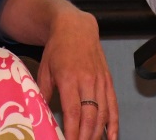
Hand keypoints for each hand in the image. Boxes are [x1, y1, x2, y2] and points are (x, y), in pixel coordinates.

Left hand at [35, 8, 117, 139]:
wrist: (76, 27)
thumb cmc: (58, 48)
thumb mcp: (44, 69)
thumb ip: (43, 93)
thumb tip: (41, 114)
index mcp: (69, 78)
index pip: (73, 111)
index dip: (72, 131)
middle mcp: (88, 80)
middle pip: (90, 116)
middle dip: (85, 137)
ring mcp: (100, 81)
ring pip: (103, 113)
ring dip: (97, 134)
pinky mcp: (108, 80)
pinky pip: (114, 105)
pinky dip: (114, 123)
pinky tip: (112, 137)